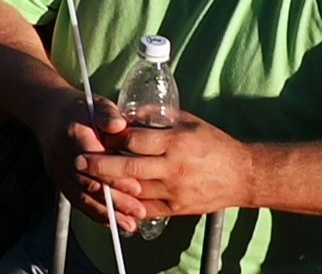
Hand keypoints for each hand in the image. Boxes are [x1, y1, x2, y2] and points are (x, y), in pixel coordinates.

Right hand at [31, 93, 146, 232]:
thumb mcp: (96, 103)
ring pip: (80, 195)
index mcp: (72, 133)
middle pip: (87, 182)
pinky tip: (111, 223)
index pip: (93, 160)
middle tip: (138, 211)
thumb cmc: (79, 109)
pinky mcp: (57, 178)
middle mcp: (61, 153)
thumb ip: (109, 114)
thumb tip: (119, 125)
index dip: (114, 176)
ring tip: (128, 224)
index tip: (136, 187)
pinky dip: (93, 213)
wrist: (47, 111)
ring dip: (105, 213)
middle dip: (114, 200)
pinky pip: (75, 199)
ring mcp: (56, 168)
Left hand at [74, 109, 252, 222]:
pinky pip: (145, 209)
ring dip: (109, 185)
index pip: (134, 139)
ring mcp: (174, 190)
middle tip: (78, 159)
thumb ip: (156, 117)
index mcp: (175, 142)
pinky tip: (110, 198)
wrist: (243, 176)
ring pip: (133, 190)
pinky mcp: (177, 208)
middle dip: (100, 164)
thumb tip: (127, 112)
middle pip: (128, 167)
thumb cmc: (213, 144)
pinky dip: (126, 205)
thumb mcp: (187, 121)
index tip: (95, 133)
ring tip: (87, 178)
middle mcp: (173, 168)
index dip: (112, 136)